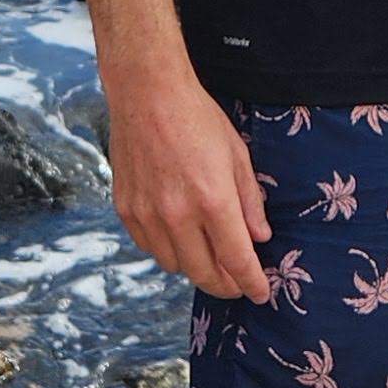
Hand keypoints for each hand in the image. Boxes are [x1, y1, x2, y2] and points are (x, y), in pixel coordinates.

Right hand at [107, 68, 273, 300]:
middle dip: (225, 285)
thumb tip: (259, 237)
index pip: (236, 260)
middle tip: (237, 284)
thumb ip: (249, 201)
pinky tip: (178, 234)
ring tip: (207, 255)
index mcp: (213, 199)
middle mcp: (178, 214)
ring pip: (174, 265)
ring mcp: (148, 214)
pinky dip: (167, 249)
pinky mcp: (127, 209)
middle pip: (204, 273)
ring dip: (194, 267)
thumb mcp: (237, 155)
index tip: (260, 293)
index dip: (251, 283)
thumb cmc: (197, 119)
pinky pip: (149, 247)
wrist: (147, 94)